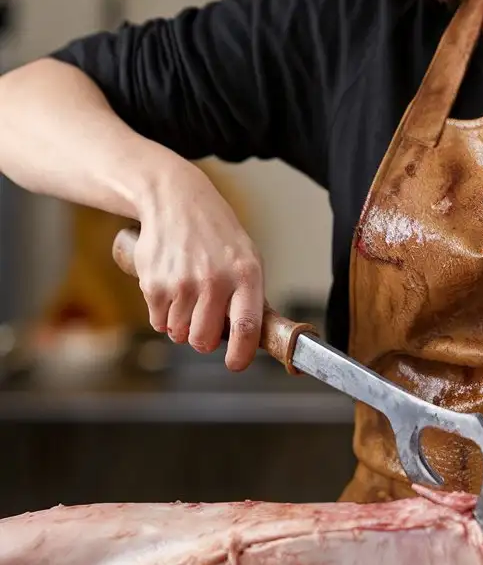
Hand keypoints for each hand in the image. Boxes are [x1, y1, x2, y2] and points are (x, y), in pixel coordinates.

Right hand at [133, 163, 264, 370]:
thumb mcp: (246, 256)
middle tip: (204, 320)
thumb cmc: (216, 235)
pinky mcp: (154, 283)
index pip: (247, 327)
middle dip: (202, 339)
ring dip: (181, 323)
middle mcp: (215, 280)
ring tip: (188, 293)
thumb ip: (247, 296)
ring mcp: (182, 283)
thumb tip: (247, 339)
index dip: (241, 354)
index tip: (235, 364)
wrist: (176, 201)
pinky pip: (158, 321)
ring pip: (178, 333)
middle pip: (203, 340)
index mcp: (246, 274)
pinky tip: (171, 287)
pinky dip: (163, 313)